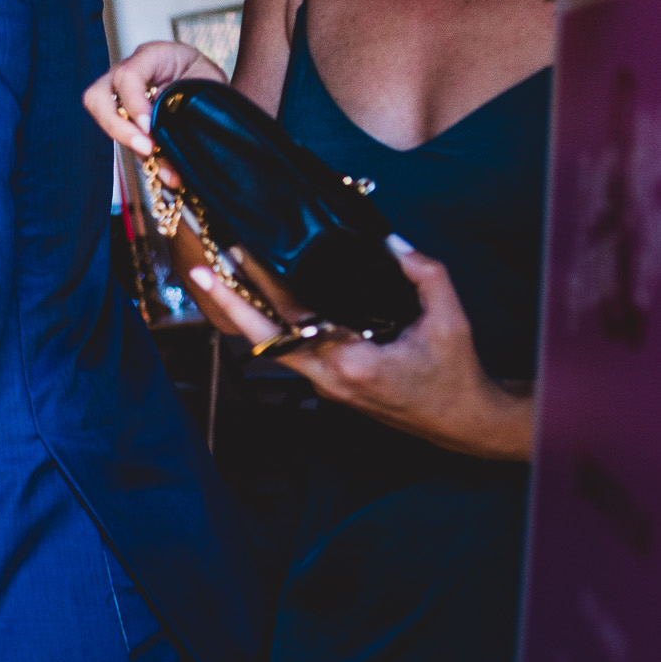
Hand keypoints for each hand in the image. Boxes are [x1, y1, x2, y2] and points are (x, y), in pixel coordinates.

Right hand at [83, 39, 224, 156]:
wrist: (211, 89)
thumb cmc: (207, 76)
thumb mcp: (206, 78)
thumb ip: (187, 97)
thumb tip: (174, 127)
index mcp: (149, 57)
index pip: (127, 76)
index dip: (134, 103)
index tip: (149, 127)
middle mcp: (126, 77)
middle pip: (97, 97)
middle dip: (117, 127)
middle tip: (145, 148)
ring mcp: (122, 100)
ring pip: (104, 119)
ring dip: (130, 147)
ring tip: (162, 170)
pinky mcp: (131, 124)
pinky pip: (127, 141)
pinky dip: (146, 162)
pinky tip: (169, 176)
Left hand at [184, 240, 532, 459]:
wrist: (462, 422)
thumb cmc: (456, 371)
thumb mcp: (451, 319)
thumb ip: (423, 274)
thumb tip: (387, 239)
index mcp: (353, 361)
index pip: (296, 316)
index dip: (264, 283)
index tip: (237, 252)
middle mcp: (328, 378)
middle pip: (263, 336)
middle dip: (228, 301)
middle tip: (199, 268)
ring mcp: (323, 385)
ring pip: (270, 346)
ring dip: (242, 312)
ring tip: (215, 276)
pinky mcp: (326, 385)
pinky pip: (287, 351)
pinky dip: (267, 325)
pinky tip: (253, 299)